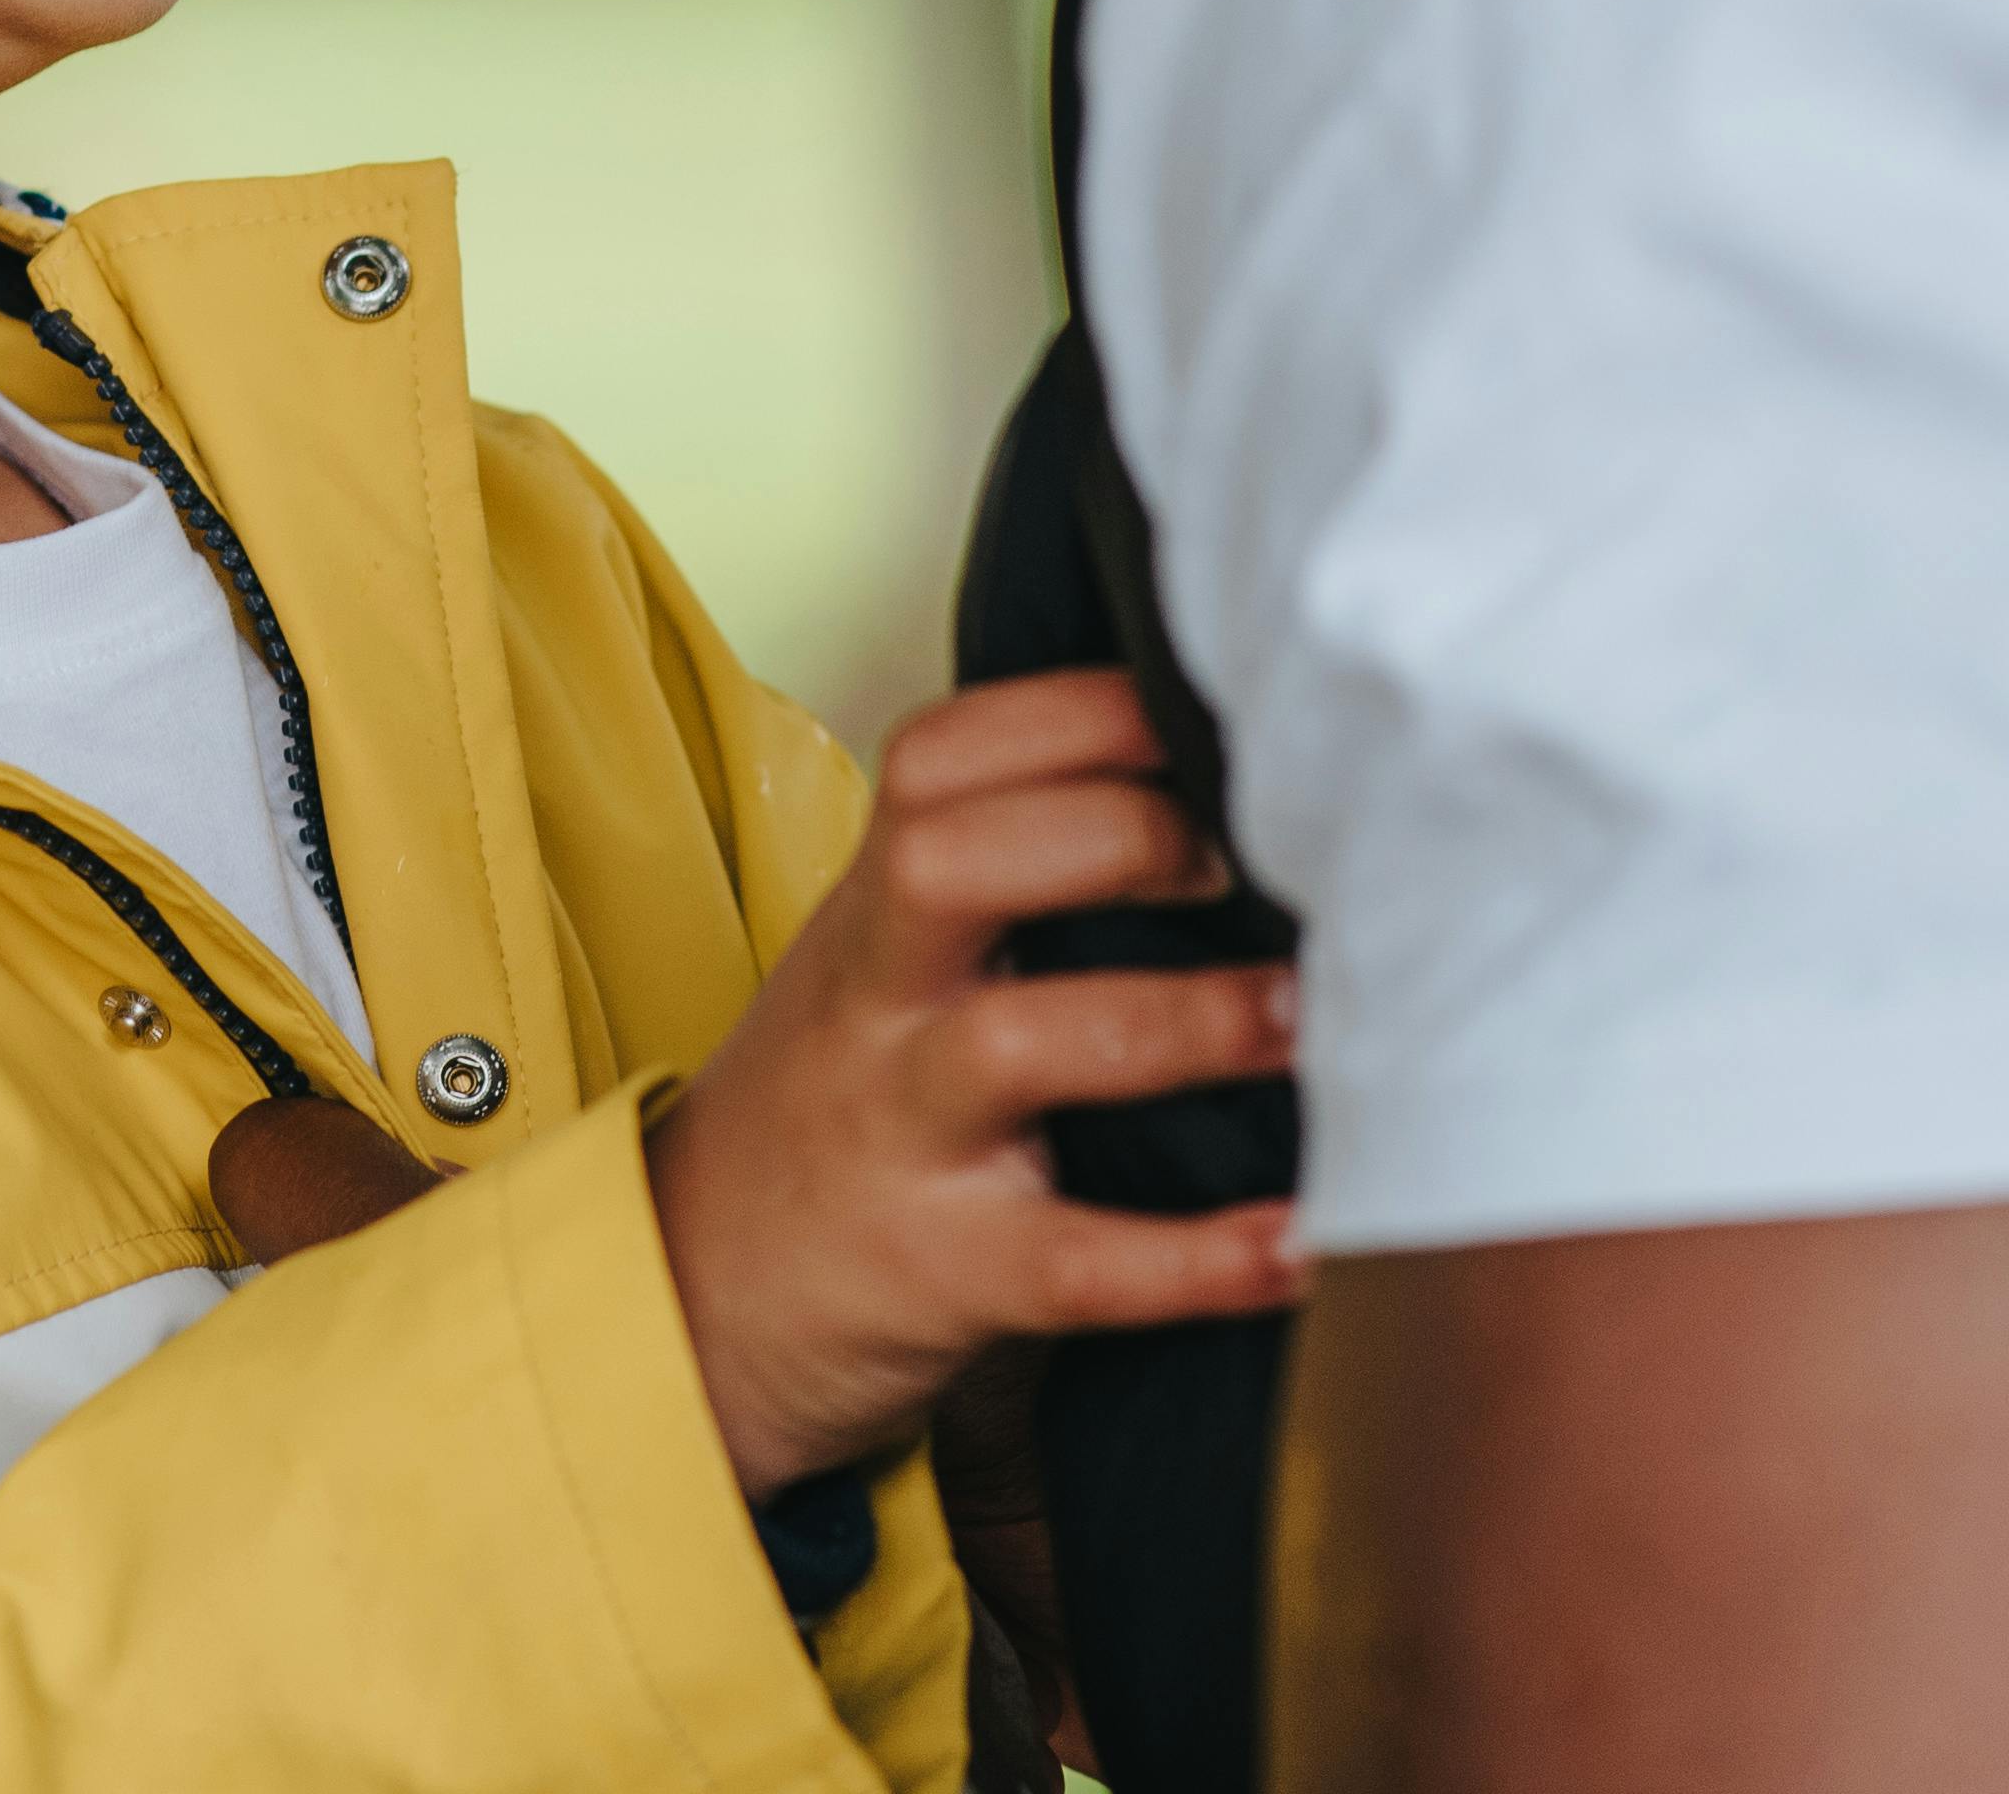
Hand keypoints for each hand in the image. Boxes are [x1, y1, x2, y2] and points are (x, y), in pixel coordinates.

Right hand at [646, 670, 1305, 1495]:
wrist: (697, 1294)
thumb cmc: (838, 1102)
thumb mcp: (878, 966)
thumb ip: (998, 881)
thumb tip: (1219, 795)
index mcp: (874, 911)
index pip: (943, 758)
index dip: (1083, 714)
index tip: (1209, 717)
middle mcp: (875, 1001)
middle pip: (949, 859)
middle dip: (1118, 832)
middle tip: (1255, 864)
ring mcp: (900, 1133)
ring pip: (1015, 1045)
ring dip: (1184, 1022)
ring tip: (1310, 1023)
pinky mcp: (944, 1274)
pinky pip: (1076, 1265)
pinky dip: (1199, 1259)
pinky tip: (1305, 1244)